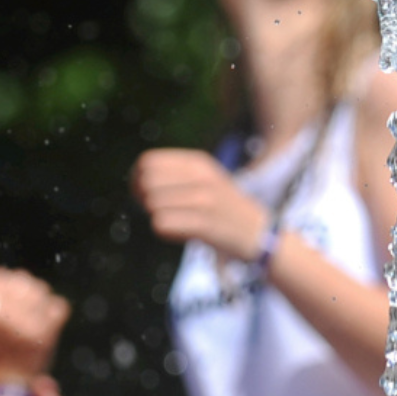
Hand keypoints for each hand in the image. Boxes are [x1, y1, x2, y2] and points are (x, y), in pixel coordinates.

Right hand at [0, 267, 70, 383]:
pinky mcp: (48, 333)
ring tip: (34, 311)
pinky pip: (58, 304)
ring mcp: (29, 323)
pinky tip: (47, 319)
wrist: (7, 383)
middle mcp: (6, 315)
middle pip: (22, 277)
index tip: (7, 291)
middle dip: (23, 287)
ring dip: (40, 296)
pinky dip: (55, 310)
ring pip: (42, 288)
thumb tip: (10, 273)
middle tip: (24, 301)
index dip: (5, 280)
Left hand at [132, 149, 267, 260]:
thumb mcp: (206, 179)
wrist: (259, 234)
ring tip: (174, 222)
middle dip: (142, 198)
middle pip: (146, 181)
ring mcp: (204, 200)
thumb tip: (137, 177)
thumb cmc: (224, 209)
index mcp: (198, 162)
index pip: (148, 161)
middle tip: (155, 210)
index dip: (136, 179)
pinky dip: (165, 231)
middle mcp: (201, 177)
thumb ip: (175, 174)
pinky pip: (162, 223)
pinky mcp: (205, 224)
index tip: (143, 194)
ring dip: (155, 216)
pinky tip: (181, 233)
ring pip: (152, 203)